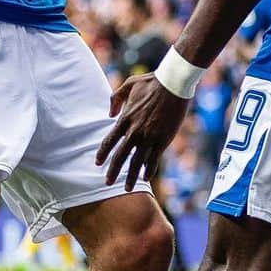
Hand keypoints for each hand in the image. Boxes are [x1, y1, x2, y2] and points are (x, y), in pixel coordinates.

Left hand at [96, 72, 189, 191]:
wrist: (173, 84)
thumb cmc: (152, 82)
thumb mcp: (129, 84)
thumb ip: (116, 98)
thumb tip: (110, 113)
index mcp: (125, 118)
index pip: (109, 140)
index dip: (102, 153)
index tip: (97, 163)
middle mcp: (135, 130)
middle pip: (120, 156)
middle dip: (113, 171)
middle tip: (107, 182)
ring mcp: (149, 136)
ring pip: (136, 162)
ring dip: (130, 177)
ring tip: (127, 188)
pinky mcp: (163, 139)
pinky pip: (154, 159)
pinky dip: (149, 170)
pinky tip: (146, 179)